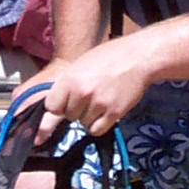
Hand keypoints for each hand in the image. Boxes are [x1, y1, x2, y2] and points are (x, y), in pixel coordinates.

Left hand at [39, 36, 161, 137]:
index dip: (59, 106)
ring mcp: (98, 104)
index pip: (51, 107)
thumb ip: (66, 83)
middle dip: (76, 110)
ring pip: (83, 124)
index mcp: (70, 79)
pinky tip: (105, 113)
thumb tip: (52, 104)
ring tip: (100, 102)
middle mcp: (81, 92)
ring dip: (89, 117)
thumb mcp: (80, 64)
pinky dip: (99, 125)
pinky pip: (96, 130)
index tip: (66, 103)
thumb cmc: (107, 57)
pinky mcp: (113, 113)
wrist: (137, 57)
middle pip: (68, 116)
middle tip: (89, 98)